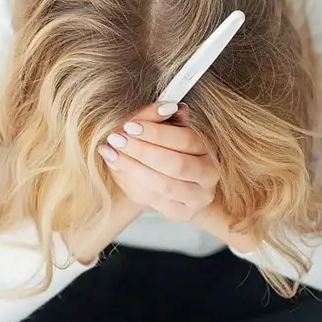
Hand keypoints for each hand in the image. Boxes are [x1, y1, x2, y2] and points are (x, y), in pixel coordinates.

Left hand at [98, 103, 218, 221]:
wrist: (178, 179)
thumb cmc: (171, 147)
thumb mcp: (169, 128)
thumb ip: (164, 118)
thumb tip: (162, 108)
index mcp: (210, 149)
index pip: (187, 140)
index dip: (157, 133)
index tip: (130, 125)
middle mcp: (209, 175)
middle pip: (177, 165)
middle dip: (142, 151)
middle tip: (116, 139)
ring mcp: (198, 197)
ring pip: (165, 186)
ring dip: (134, 168)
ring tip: (111, 153)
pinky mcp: (182, 213)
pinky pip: (155, 201)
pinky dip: (133, 184)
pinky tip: (117, 169)